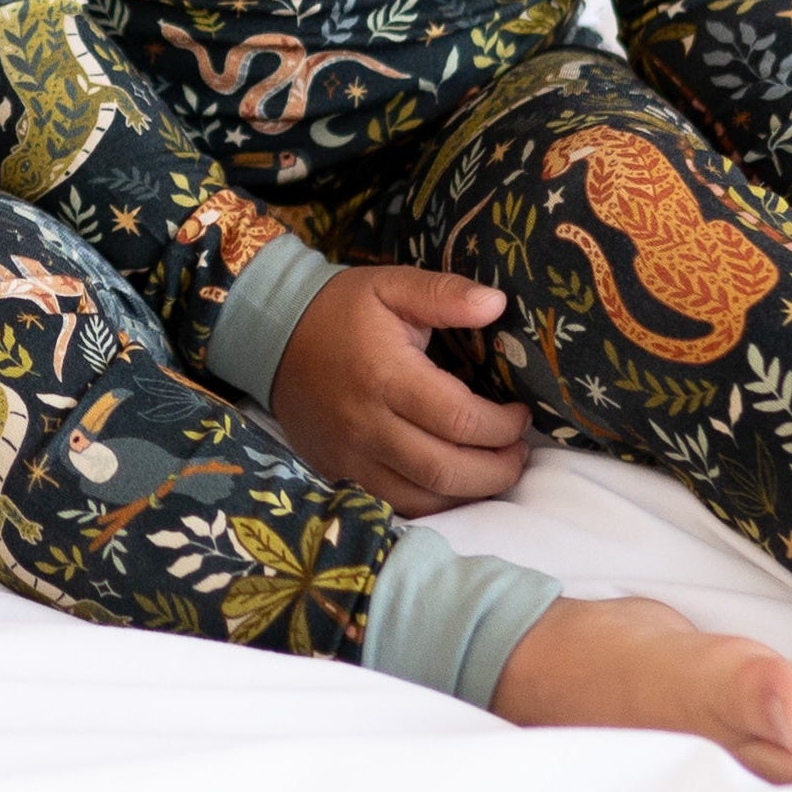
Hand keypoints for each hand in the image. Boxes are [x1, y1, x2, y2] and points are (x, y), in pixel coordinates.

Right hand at [265, 264, 531, 514]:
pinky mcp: (338, 472)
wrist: (271, 334)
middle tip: (517, 451)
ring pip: (423, 499)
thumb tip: (497, 304)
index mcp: (385, 375)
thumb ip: (444, 294)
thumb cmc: (341, 309)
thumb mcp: (391, 285)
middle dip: (497, 470)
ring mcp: (350, 456)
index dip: (502, 425)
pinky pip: (394, 506)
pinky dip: (432, 504)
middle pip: (446, 471)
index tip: (519, 412)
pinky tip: (452, 485)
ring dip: (469, 493)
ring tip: (492, 469)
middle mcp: (367, 424)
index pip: (459, 418)